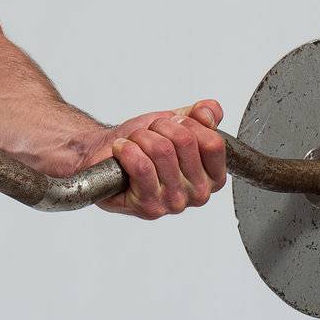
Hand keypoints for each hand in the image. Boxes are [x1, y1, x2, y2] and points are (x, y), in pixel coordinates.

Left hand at [79, 99, 226, 219]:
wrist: (106, 154)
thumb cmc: (143, 143)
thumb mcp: (178, 122)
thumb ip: (202, 115)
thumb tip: (209, 113)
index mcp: (213, 176)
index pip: (213, 142)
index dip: (188, 123)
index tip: (174, 124)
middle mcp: (199, 194)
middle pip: (185, 141)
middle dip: (160, 126)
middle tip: (149, 133)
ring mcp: (175, 203)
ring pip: (161, 150)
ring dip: (140, 137)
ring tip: (134, 143)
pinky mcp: (149, 207)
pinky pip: (141, 166)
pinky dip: (126, 149)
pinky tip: (122, 150)